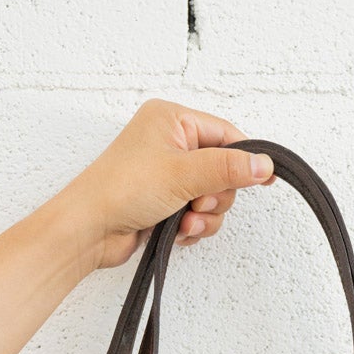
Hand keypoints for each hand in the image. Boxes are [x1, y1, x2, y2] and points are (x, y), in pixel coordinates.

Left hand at [60, 99, 274, 270]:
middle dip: (216, 196)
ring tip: (183, 222)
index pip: (225, 135)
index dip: (246, 159)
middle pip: (222, 170)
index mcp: (172, 120)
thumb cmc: (122, 189)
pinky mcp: (164, 204)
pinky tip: (176, 233)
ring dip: (204, 216)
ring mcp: (167, 176)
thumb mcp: (183, 173)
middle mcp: (170, 144)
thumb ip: (227, 168)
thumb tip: (263, 164)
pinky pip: (197, 216)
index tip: (264, 179)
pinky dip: (192, 227)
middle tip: (197, 204)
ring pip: (212, 198)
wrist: (89, 230)